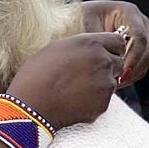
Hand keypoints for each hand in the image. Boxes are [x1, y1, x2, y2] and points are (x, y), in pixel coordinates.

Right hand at [7, 33, 124, 130]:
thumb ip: (80, 46)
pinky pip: (103, 100)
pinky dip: (93, 102)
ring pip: (111, 83)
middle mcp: (103, 61)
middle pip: (118, 62)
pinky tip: (74, 102)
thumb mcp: (55, 48)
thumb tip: (90, 49)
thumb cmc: (36, 75)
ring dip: (99, 85)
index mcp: (91, 43)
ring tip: (75, 90)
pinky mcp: (103, 104)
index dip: (110, 49)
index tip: (102, 55)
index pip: (118, 41)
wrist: (30, 106)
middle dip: (106, 67)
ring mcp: (105, 84)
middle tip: (85, 75)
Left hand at [80, 0, 148, 85]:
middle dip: (134, 67)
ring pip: (146, 59)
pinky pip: (140, 65)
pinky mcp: (136, 49)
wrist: (76, 20)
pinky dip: (130, 75)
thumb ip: (97, 39)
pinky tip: (116, 81)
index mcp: (129, 12)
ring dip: (133, 73)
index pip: (139, 36)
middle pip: (147, 49)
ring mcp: (140, 36)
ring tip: (115, 82)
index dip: (134, 55)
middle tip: (118, 80)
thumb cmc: (80, 18)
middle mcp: (138, 23)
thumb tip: (105, 57)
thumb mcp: (85, 24)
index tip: (123, 69)